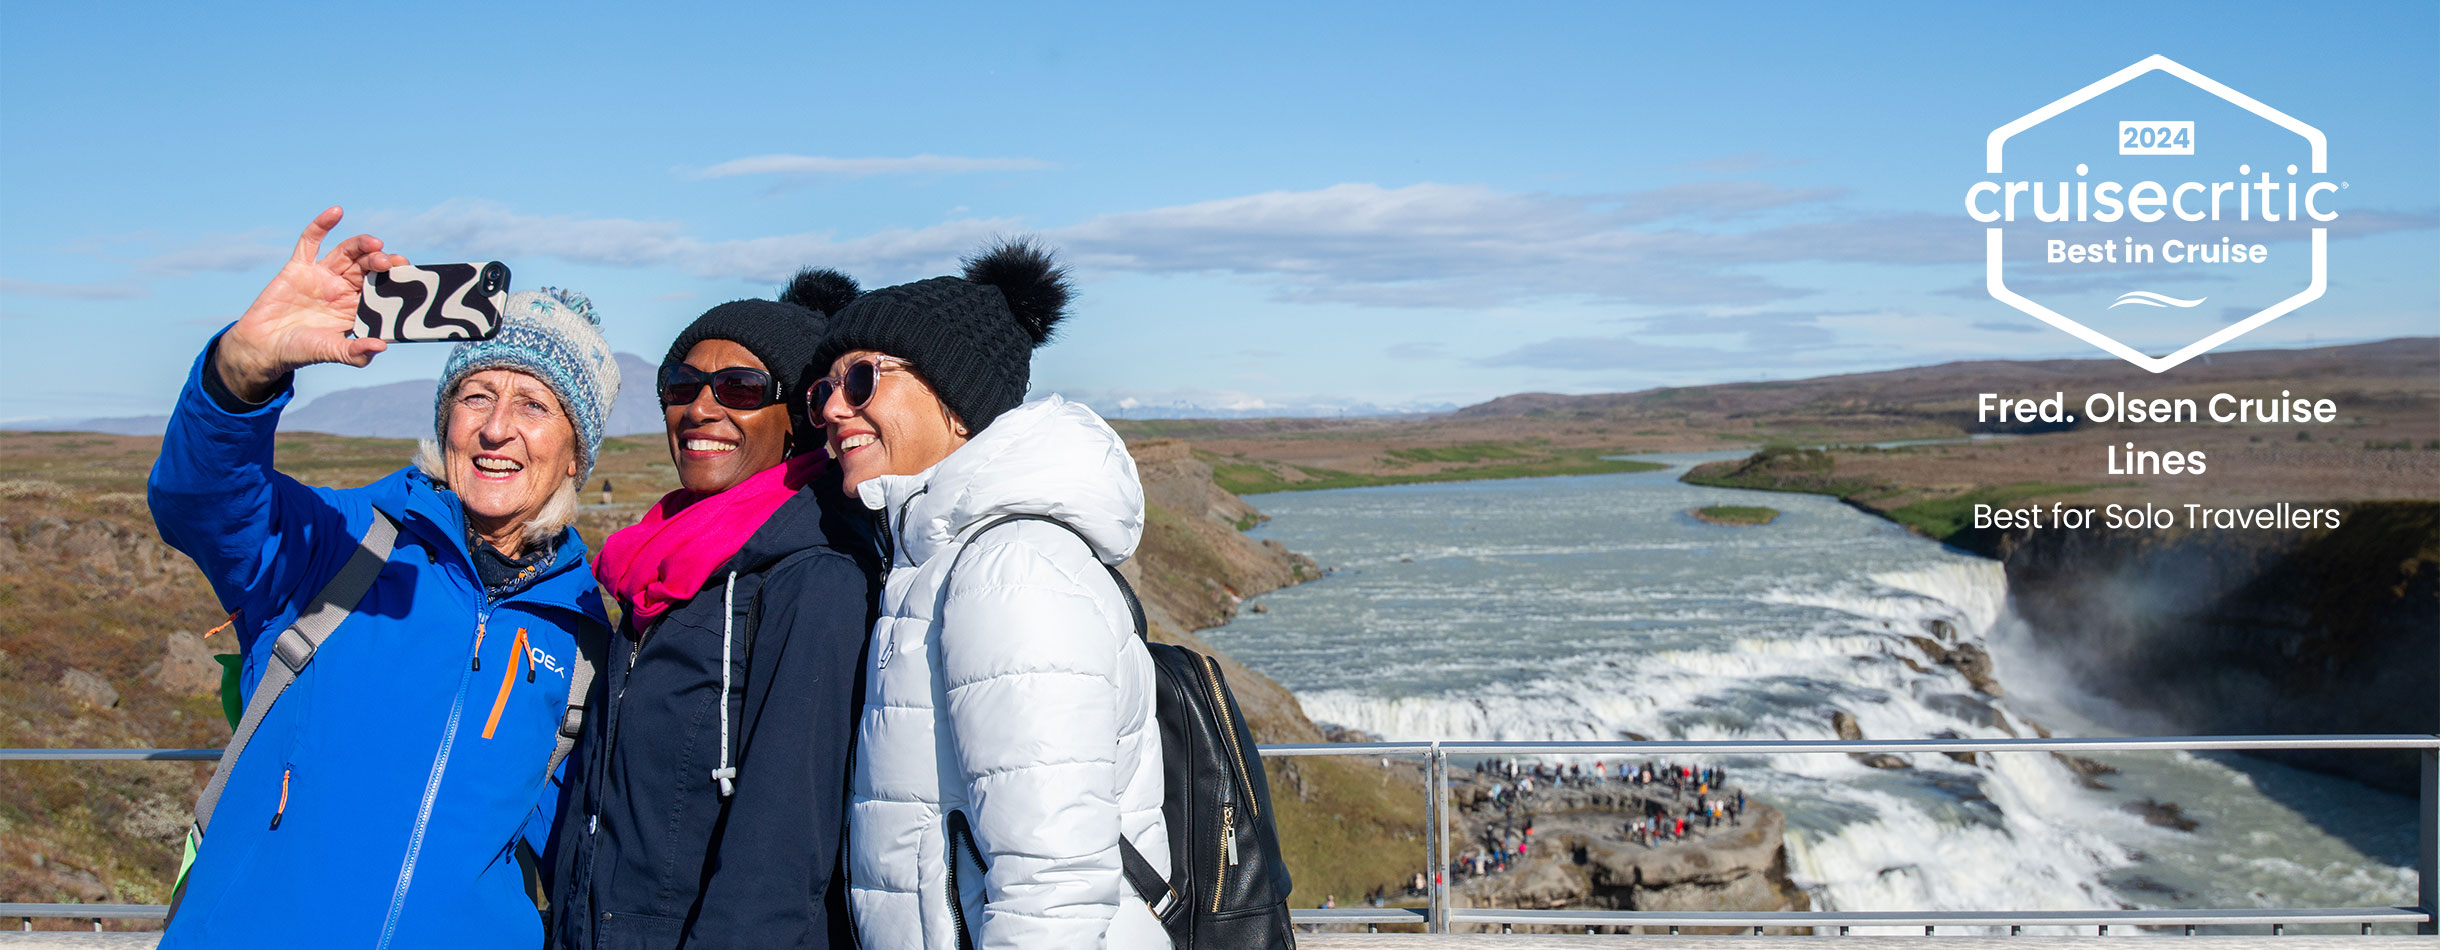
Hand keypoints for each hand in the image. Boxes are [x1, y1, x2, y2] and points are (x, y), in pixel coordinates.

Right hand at [213, 207, 407, 400]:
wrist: (264, 346)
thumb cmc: (301, 351)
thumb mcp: (331, 352)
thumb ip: (355, 352)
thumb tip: (382, 347)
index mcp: (356, 306)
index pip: (381, 287)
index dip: (394, 279)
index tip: (407, 275)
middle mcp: (342, 288)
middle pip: (367, 267)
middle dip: (381, 262)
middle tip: (390, 263)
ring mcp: (321, 275)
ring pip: (347, 252)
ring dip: (362, 245)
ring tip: (375, 244)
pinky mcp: (298, 266)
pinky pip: (311, 241)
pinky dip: (322, 225)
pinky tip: (336, 212)